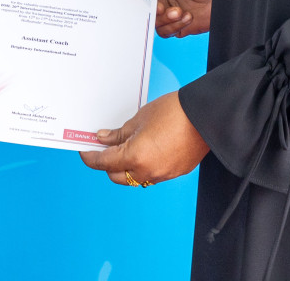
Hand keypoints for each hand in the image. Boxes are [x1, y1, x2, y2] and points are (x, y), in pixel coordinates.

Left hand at [78, 91, 209, 186]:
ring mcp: (161, 175)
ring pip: (134, 177)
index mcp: (134, 157)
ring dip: (126, 167)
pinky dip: (143, 166)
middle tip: (104, 148)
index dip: (91, 157)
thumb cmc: (173, 112)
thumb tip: (104, 139)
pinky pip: (151, 174)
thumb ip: (119, 134)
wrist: (204, 116)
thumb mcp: (139, 119)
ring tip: (125, 148)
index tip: (85, 151)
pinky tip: (146, 150)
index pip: (104, 162)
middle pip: (117, 175)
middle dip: (107, 163)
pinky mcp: (174, 173)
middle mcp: (146, 172)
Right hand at [123, 0, 213, 37]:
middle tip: (162, 7)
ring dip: (166, 19)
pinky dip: (175, 26)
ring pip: (152, 22)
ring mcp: (165, 11)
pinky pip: (164, 32)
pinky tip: (188, 16)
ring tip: (180, 12)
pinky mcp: (174, 25)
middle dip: (152, 9)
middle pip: (141, 8)